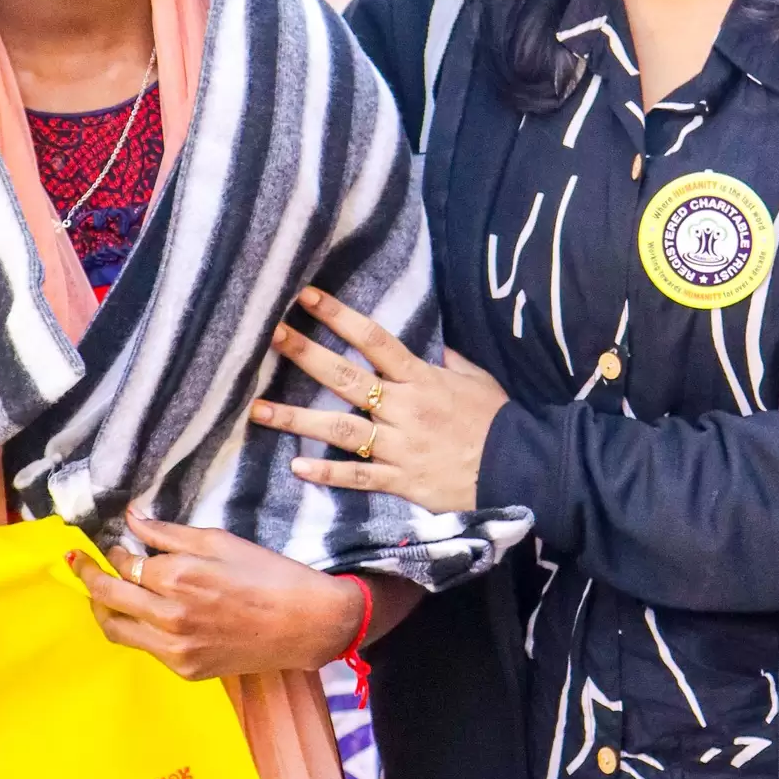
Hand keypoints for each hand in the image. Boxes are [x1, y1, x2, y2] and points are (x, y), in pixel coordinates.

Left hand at [68, 511, 367, 681]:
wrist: (304, 623)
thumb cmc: (267, 574)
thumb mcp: (218, 541)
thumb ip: (168, 533)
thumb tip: (132, 517)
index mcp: (177, 577)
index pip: (124, 564)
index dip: (113, 552)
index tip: (112, 544)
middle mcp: (169, 616)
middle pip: (108, 598)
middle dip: (88, 578)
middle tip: (78, 564)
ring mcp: (175, 648)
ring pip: (117, 630)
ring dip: (102, 609)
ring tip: (98, 593)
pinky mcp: (185, 669)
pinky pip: (145, 648)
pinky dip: (134, 629)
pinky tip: (140, 614)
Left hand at [246, 287, 507, 515]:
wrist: (520, 469)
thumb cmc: (499, 420)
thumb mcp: (477, 379)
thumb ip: (449, 360)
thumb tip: (433, 343)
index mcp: (422, 378)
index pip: (374, 339)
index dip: (339, 316)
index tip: (308, 297)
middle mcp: (404, 408)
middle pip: (346, 378)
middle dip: (307, 355)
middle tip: (272, 337)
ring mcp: (400, 446)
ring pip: (340, 429)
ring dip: (296, 420)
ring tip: (258, 410)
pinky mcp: (402, 481)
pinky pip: (359, 476)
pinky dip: (328, 473)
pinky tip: (296, 467)